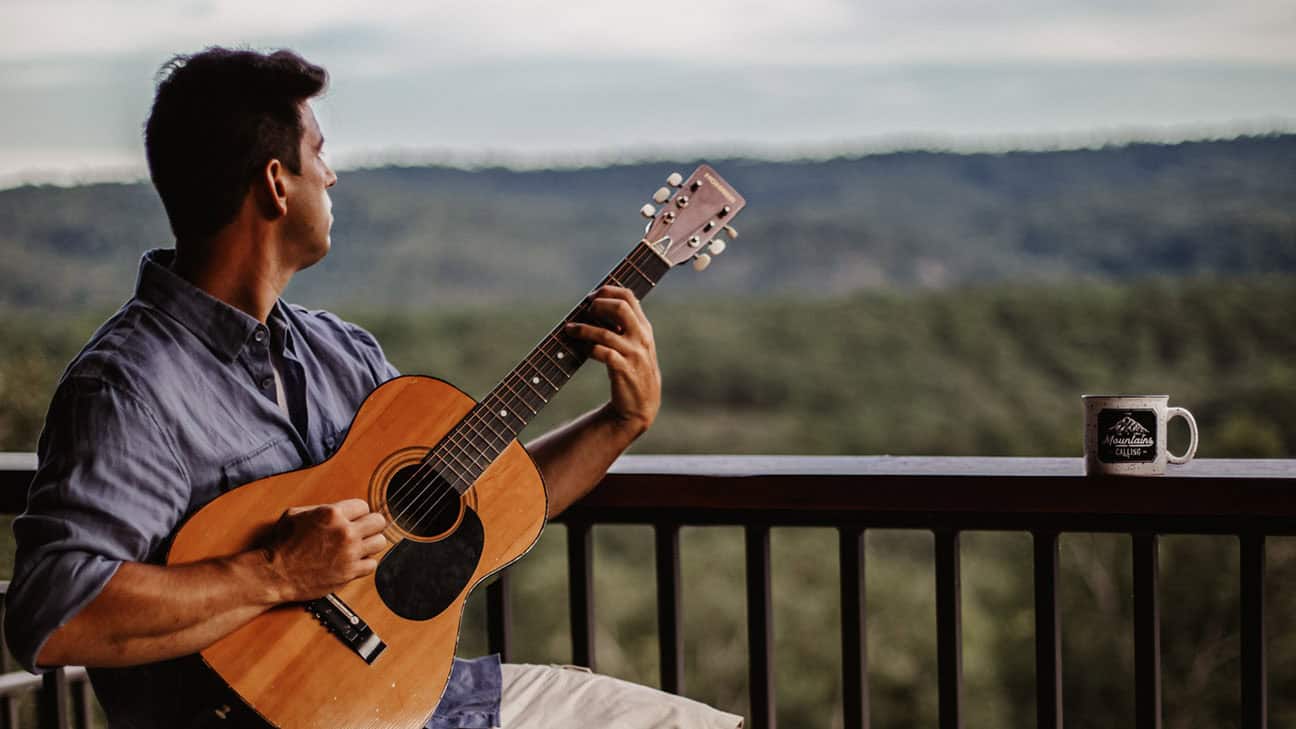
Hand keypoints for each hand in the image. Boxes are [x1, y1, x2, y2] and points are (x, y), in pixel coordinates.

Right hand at [264, 499, 388, 602]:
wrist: (274, 574)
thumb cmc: (281, 544)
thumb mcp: (295, 514)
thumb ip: (321, 508)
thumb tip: (339, 509)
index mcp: (332, 513)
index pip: (363, 506)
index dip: (357, 512)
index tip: (353, 519)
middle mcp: (344, 532)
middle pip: (378, 522)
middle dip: (370, 525)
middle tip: (362, 530)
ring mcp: (349, 553)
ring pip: (380, 542)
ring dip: (370, 543)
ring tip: (359, 546)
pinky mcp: (350, 572)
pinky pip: (372, 564)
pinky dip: (365, 563)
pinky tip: (354, 561)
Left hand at [564, 286, 661, 437]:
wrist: (642, 405)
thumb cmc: (633, 371)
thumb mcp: (636, 345)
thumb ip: (624, 326)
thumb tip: (594, 306)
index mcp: (644, 328)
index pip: (629, 296)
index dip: (608, 291)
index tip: (592, 298)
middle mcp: (641, 337)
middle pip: (620, 307)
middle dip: (598, 305)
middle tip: (585, 312)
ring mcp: (634, 354)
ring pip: (605, 332)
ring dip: (583, 329)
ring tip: (569, 329)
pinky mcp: (624, 370)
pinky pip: (603, 353)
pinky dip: (588, 348)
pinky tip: (579, 348)